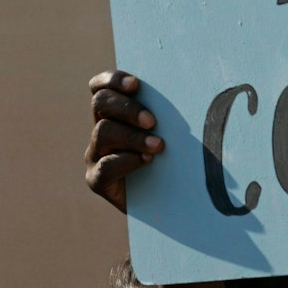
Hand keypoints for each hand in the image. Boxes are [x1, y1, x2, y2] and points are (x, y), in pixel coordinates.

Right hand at [86, 70, 162, 212]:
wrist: (168, 207)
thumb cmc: (174, 164)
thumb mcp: (170, 134)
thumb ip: (167, 114)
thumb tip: (191, 91)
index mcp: (113, 114)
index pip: (100, 87)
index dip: (112, 80)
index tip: (136, 84)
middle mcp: (100, 131)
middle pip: (99, 103)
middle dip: (126, 108)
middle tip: (152, 121)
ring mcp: (95, 155)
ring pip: (102, 131)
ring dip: (132, 136)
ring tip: (158, 146)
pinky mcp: (97, 180)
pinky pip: (105, 166)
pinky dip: (126, 161)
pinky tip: (146, 161)